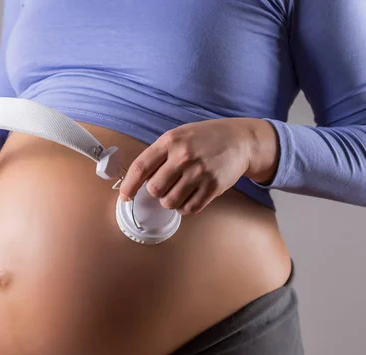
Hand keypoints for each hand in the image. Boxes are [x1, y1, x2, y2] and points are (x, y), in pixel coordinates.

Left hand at [118, 118, 278, 215]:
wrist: (240, 140)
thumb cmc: (205, 138)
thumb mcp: (179, 136)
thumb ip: (159, 155)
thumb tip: (138, 180)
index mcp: (170, 141)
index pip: (141, 167)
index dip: (129, 185)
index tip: (125, 196)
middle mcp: (183, 156)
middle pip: (154, 189)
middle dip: (155, 192)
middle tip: (164, 186)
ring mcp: (199, 173)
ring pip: (170, 201)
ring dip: (170, 201)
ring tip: (178, 191)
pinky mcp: (213, 187)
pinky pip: (189, 208)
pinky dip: (184, 207)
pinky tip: (189, 197)